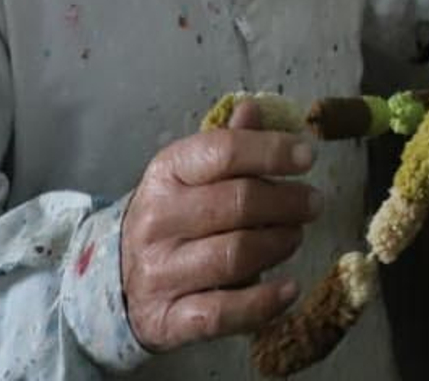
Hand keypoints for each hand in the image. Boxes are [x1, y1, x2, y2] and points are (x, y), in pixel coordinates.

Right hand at [119, 99, 319, 351]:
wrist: (116, 281)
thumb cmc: (170, 217)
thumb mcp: (189, 175)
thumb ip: (225, 146)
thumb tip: (254, 108)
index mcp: (166, 172)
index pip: (223, 151)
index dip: (272, 150)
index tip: (307, 157)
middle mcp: (158, 220)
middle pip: (237, 204)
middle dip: (286, 202)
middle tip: (312, 204)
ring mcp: (160, 273)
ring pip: (234, 255)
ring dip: (279, 244)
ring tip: (295, 236)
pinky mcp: (168, 320)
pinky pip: (223, 313)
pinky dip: (263, 302)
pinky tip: (290, 288)